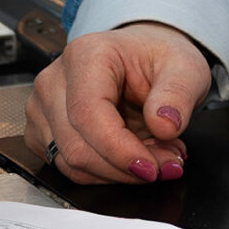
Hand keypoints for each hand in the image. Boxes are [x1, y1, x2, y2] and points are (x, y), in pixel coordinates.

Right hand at [25, 22, 212, 186]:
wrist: (141, 58)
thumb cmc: (156, 58)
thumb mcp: (185, 66)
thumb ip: (178, 93)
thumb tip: (165, 125)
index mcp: (86, 55)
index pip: (88, 114)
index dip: (119, 150)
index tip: (152, 168)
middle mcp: (55, 80)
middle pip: (77, 146)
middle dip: (127, 167)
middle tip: (169, 164)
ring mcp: (44, 108)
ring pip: (72, 163)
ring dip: (119, 172)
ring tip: (157, 156)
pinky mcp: (44, 132)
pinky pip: (71, 169)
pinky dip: (107, 172)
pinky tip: (133, 155)